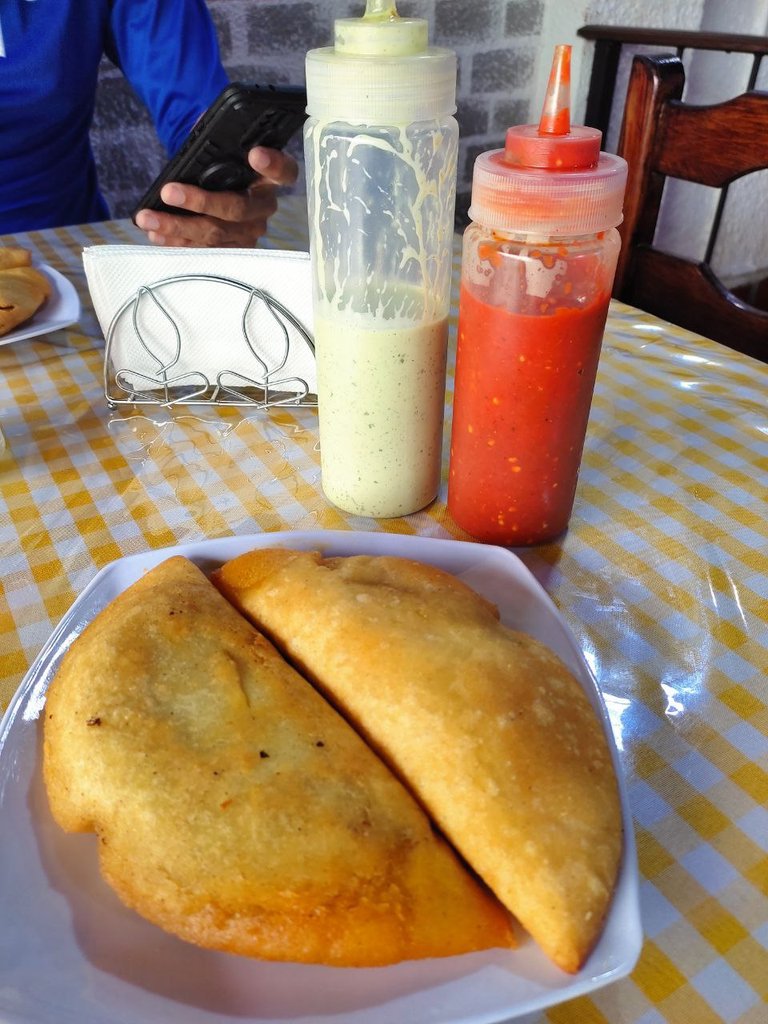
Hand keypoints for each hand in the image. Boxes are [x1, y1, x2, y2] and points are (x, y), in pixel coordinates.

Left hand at [133, 147, 298, 247]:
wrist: (219, 190)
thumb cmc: (220, 166)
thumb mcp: (219, 149)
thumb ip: (215, 140)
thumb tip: (196, 128)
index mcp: (268, 178)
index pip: (284, 171)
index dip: (273, 165)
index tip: (255, 154)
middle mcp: (263, 208)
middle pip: (237, 209)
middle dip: (200, 202)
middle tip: (168, 192)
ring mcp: (249, 233)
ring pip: (215, 234)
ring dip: (177, 227)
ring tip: (146, 218)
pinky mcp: (232, 251)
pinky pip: (204, 250)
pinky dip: (177, 242)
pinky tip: (156, 233)